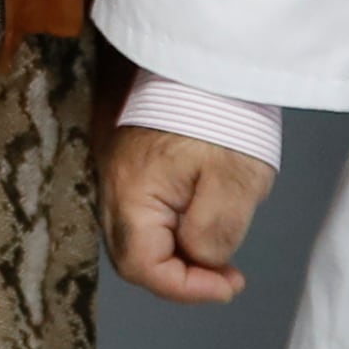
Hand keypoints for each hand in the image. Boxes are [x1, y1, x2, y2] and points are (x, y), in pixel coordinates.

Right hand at [101, 124, 274, 304]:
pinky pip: (143, 214)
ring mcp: (119, 174)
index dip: (187, 289)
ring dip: (176, 255)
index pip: (144, 268)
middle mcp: (113, 189)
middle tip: (226, 276)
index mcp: (132, 197)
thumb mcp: (234, 183)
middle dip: (179, 277)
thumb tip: (200, 260)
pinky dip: (171, 231)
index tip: (230, 284)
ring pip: (137, 237)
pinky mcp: (132, 163)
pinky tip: (203, 222)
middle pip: (134, 258)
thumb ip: (213, 234)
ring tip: (219, 254)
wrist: (208, 59)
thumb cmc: (222, 120)